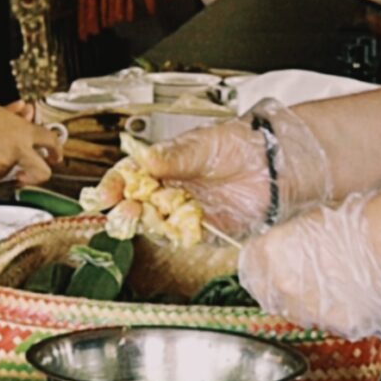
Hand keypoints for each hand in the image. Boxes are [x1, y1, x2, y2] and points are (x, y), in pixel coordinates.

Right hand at [0, 95, 59, 188]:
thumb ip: (15, 116)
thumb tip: (25, 111)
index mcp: (23, 132)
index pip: (51, 142)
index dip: (56, 151)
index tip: (55, 156)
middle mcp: (16, 151)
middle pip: (42, 172)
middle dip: (39, 175)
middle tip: (28, 172)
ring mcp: (1, 166)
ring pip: (9, 176)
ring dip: (1, 168)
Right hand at [95, 99, 332, 238]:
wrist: (276, 162)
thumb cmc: (240, 144)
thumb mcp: (202, 144)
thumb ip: (172, 155)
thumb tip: (144, 158)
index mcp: (162, 165)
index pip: (129, 176)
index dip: (114, 185)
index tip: (105, 193)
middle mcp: (170, 189)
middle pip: (136, 203)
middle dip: (125, 208)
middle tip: (122, 209)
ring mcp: (186, 210)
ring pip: (156, 222)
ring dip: (146, 223)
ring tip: (143, 216)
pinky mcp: (206, 228)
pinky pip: (184, 236)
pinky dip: (176, 235)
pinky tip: (172, 228)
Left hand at [236, 190, 380, 344]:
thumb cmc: (372, 220)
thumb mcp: (319, 217)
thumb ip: (293, 239)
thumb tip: (285, 248)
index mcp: (275, 253)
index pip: (249, 264)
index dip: (261, 260)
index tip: (268, 258)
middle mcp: (287, 286)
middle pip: (269, 292)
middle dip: (280, 283)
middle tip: (303, 272)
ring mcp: (314, 311)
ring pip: (298, 312)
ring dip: (308, 301)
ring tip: (335, 282)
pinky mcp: (344, 327)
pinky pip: (330, 322)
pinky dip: (337, 312)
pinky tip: (355, 295)